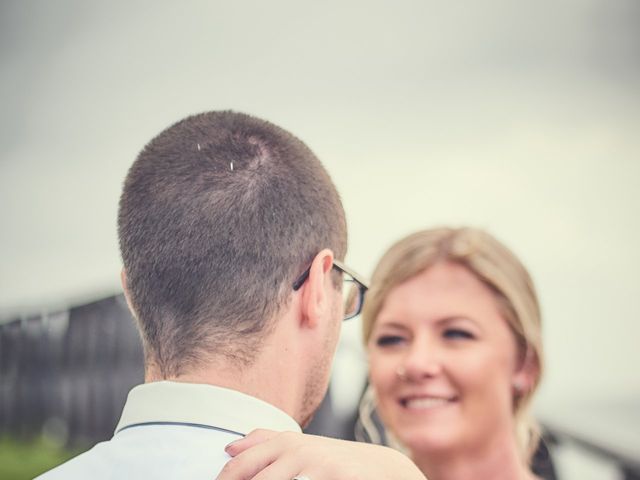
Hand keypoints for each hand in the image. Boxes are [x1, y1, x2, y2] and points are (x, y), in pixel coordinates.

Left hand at [216, 429, 426, 479]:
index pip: (238, 466)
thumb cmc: (335, 460)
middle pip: (249, 476)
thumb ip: (265, 442)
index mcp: (283, 442)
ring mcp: (312, 463)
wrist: (380, 468)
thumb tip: (228, 447)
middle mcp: (294, 450)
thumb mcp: (301, 447)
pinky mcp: (329, 475)